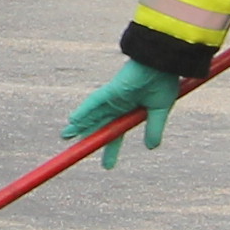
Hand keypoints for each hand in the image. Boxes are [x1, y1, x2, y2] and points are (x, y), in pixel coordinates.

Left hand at [64, 58, 185, 168]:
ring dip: (79, 125)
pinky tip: (73, 120)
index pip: (116, 134)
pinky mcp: (111, 90)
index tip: (107, 166)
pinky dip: (84, 111)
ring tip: (65, 136)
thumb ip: (154, 128)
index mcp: (130, 112)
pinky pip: (94, 101)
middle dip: (89, 138)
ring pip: (92, 114)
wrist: (164, 63)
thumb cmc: (164, 82)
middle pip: (100, 126)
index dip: (110, 150)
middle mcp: (119, 106)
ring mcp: (113, 98)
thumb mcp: (160, 111)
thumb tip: (151, 147)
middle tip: (76, 151)